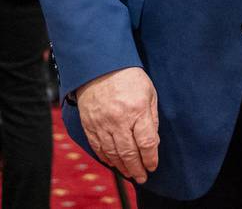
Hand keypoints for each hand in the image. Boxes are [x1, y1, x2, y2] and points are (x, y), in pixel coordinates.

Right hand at [76, 66, 159, 182]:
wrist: (99, 64)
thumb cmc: (128, 76)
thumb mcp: (149, 93)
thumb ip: (152, 118)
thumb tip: (152, 142)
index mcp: (137, 110)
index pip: (146, 143)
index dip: (150, 158)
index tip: (153, 166)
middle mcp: (118, 119)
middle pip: (129, 152)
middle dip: (137, 168)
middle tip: (142, 177)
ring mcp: (102, 123)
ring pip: (112, 153)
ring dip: (122, 167)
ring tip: (129, 173)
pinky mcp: (89, 123)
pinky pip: (97, 146)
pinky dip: (106, 158)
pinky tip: (113, 163)